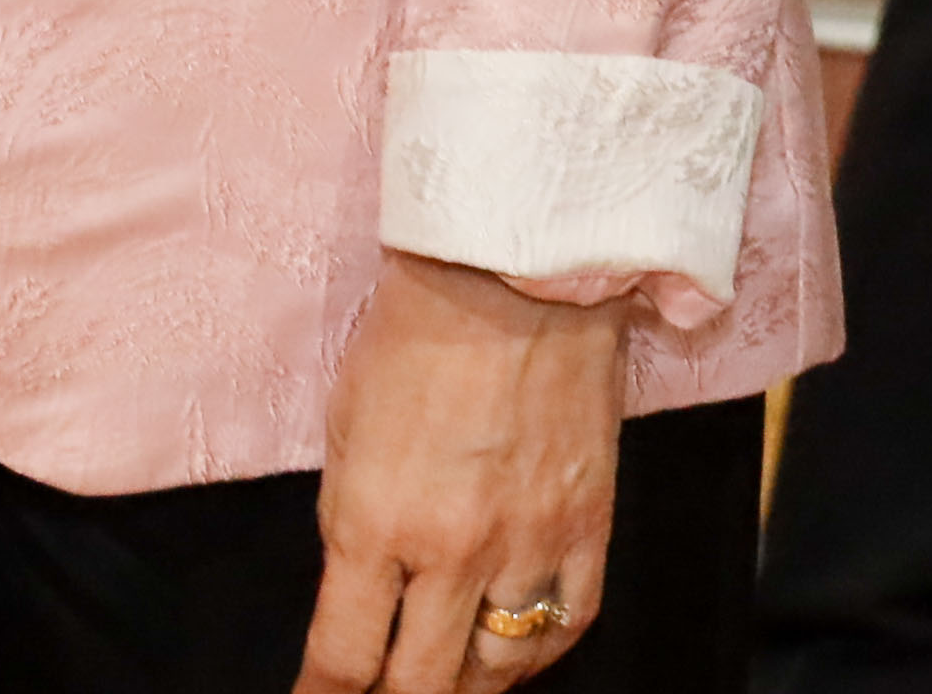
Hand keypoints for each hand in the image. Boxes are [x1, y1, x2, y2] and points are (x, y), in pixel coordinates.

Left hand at [302, 252, 628, 689]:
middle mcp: (453, 553)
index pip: (344, 653)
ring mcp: (528, 546)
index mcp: (375, 524)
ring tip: (445, 681)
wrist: (510, 277)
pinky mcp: (587, 528)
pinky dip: (539, 650)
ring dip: (465, 685)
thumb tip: (358, 587)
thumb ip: (353, 519)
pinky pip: (569, 622)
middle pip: (422, 682)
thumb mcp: (344, 430)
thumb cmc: (412, 334)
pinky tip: (517, 651)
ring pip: (499, 669)